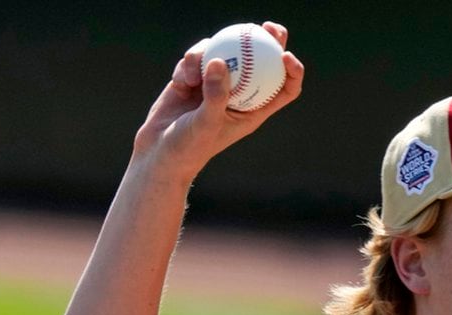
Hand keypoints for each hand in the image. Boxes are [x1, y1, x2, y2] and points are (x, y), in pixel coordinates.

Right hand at [131, 21, 303, 182]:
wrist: (159, 150)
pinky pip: (196, 58)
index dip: (292, 71)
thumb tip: (220, 61)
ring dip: (208, 55)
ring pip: (223, 53)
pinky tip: (181, 80)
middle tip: (265, 27)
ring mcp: (216, 83)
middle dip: (268, 40)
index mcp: (254, 109)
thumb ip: (216, 94)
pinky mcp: (195, 76)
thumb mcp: (206, 124)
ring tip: (193, 77)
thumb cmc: (190, 146)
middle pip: (261, 62)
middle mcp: (239, 93)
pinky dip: (188, 65)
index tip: (286, 55)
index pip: (284, 89)